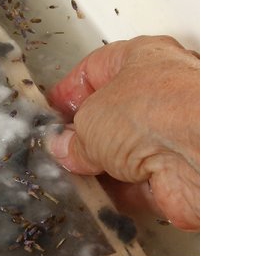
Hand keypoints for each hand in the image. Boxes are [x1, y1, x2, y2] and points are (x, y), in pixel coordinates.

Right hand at [45, 35, 199, 229]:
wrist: (204, 152)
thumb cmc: (156, 111)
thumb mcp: (90, 120)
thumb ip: (73, 137)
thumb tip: (66, 148)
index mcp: (142, 59)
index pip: (96, 71)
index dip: (69, 93)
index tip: (50, 114)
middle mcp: (162, 93)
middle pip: (113, 116)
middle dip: (85, 137)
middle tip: (60, 150)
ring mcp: (173, 135)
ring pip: (126, 153)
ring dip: (101, 168)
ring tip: (73, 176)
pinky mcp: (179, 173)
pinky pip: (139, 185)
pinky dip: (118, 194)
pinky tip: (97, 197)